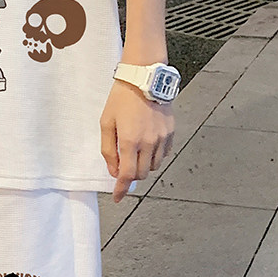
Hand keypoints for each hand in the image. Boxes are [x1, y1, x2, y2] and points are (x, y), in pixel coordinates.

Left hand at [100, 80, 174, 202]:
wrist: (145, 78)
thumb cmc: (122, 98)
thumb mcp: (106, 122)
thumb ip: (108, 150)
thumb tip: (113, 171)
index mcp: (129, 141)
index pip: (127, 175)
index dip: (121, 189)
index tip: (117, 197)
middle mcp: (148, 143)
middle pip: (142, 174)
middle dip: (131, 176)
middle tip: (123, 167)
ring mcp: (162, 138)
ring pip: (154, 167)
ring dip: (143, 167)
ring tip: (135, 153)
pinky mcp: (170, 132)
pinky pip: (164, 155)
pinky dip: (155, 157)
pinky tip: (147, 146)